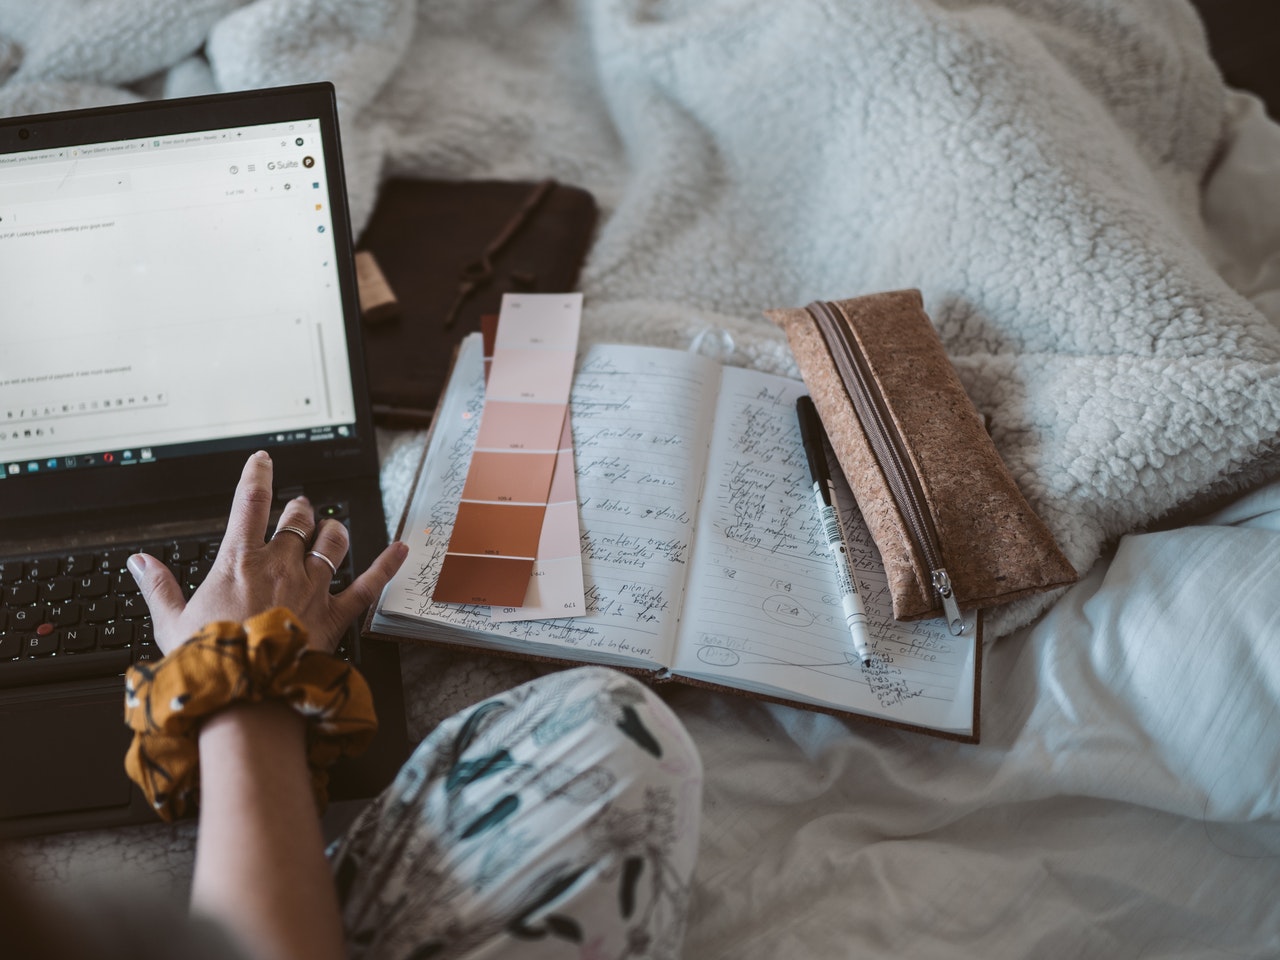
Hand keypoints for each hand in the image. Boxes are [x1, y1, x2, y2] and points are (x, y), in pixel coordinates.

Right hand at [128, 450, 407, 654]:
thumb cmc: (209, 661)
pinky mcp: (335, 614)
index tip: (263, 460)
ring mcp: (312, 587)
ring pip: (332, 542)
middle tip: (297, 509)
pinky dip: (388, 565)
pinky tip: (402, 549)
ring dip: (332, 530)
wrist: (246, 695)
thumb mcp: (170, 623)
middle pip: (297, 519)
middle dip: (298, 509)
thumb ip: (158, 587)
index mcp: (240, 562)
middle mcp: (281, 566)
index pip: (251, 503)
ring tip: (330, 527)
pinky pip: (368, 584)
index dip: (258, 475)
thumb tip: (139, 561)